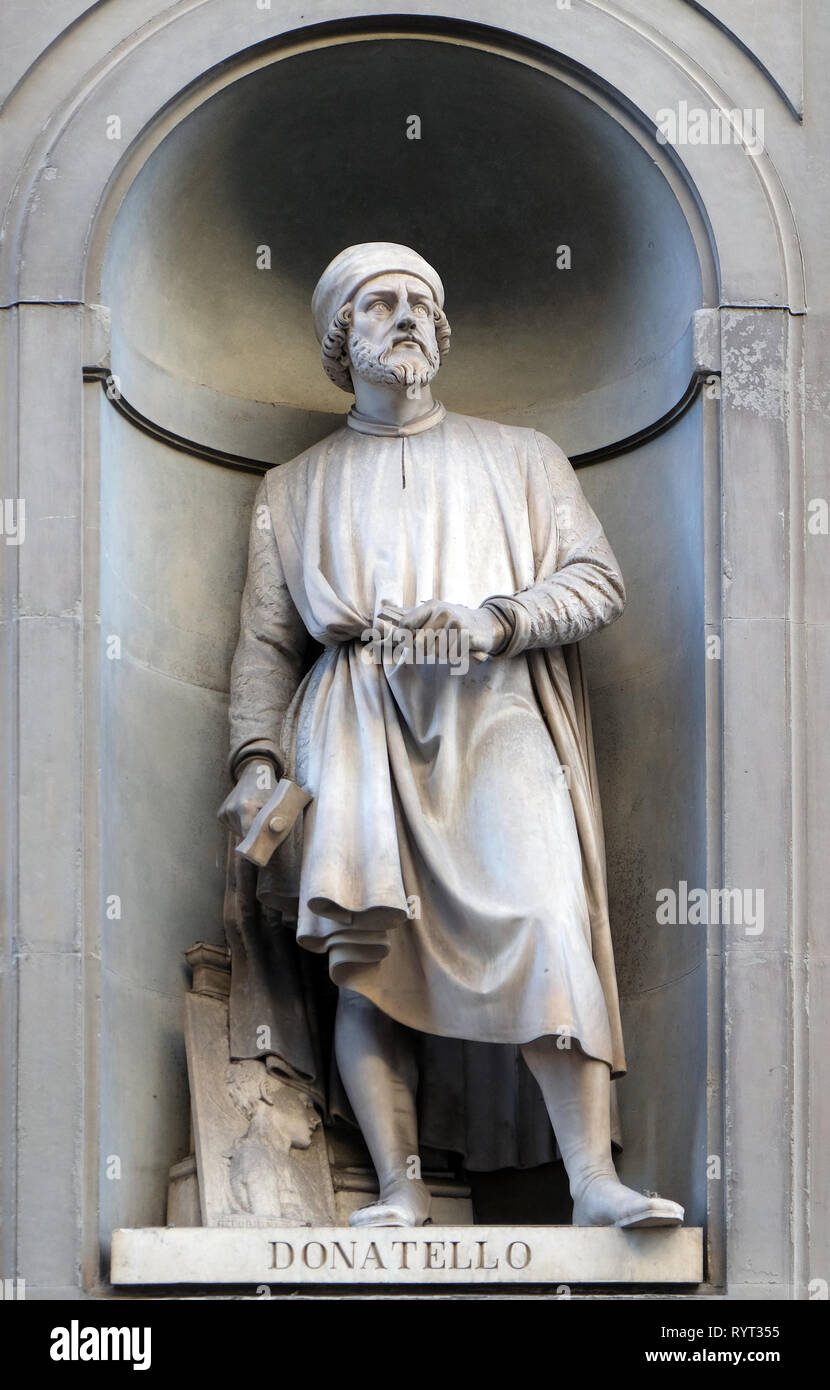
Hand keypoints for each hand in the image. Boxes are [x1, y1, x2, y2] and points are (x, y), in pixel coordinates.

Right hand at [217, 757, 278, 837]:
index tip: (265, 845)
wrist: (253, 775)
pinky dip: (241, 826)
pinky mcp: (221, 814)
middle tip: (265, 830)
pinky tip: (247, 816)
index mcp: (246, 807)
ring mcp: (225, 812)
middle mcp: (232, 809)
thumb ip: (278, 818)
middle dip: (255, 836)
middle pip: (244, 835)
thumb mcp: (277, 801)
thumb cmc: (269, 789)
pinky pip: (233, 827)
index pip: (250, 835)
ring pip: (239, 832)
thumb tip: (276, 832)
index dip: (258, 842)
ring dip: (248, 831)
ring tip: (256, 818)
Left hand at [377, 599, 505, 655]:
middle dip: (425, 650)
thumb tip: (390, 638)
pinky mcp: (465, 634)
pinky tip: (461, 648)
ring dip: (441, 654)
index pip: (405, 624)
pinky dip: (453, 655)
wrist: (488, 625)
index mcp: (431, 605)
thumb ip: (416, 626)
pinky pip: (449, 654)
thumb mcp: (437, 618)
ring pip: (434, 651)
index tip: (407, 647)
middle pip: (418, 642)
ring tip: (452, 645)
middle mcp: (441, 611)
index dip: (403, 640)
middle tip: (439, 646)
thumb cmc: (457, 624)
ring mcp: (454, 621)